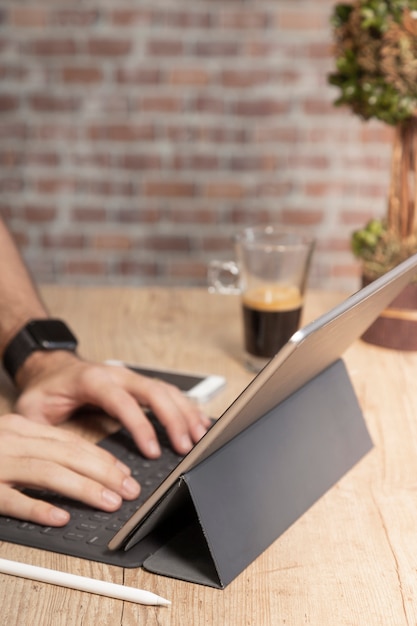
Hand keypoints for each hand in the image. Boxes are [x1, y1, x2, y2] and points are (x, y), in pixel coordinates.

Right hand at [0, 414, 140, 525]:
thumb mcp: (8, 442)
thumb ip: (38, 450)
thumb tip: (80, 468)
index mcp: (21, 428)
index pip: (70, 441)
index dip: (102, 458)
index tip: (124, 472)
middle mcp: (12, 441)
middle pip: (67, 454)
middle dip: (104, 473)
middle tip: (129, 489)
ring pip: (48, 473)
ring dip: (84, 489)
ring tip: (110, 502)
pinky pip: (13, 500)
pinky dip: (39, 508)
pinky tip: (61, 518)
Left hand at [14, 351, 210, 457]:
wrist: (51, 367)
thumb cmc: (45, 389)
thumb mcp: (32, 408)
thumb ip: (42, 429)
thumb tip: (53, 456)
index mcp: (93, 380)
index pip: (124, 402)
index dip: (141, 426)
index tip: (154, 450)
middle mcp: (117, 375)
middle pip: (155, 392)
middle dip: (174, 420)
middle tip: (187, 446)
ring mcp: (131, 378)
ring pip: (166, 391)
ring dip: (186, 413)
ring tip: (201, 437)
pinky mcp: (138, 384)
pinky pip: (168, 392)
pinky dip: (186, 407)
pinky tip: (199, 421)